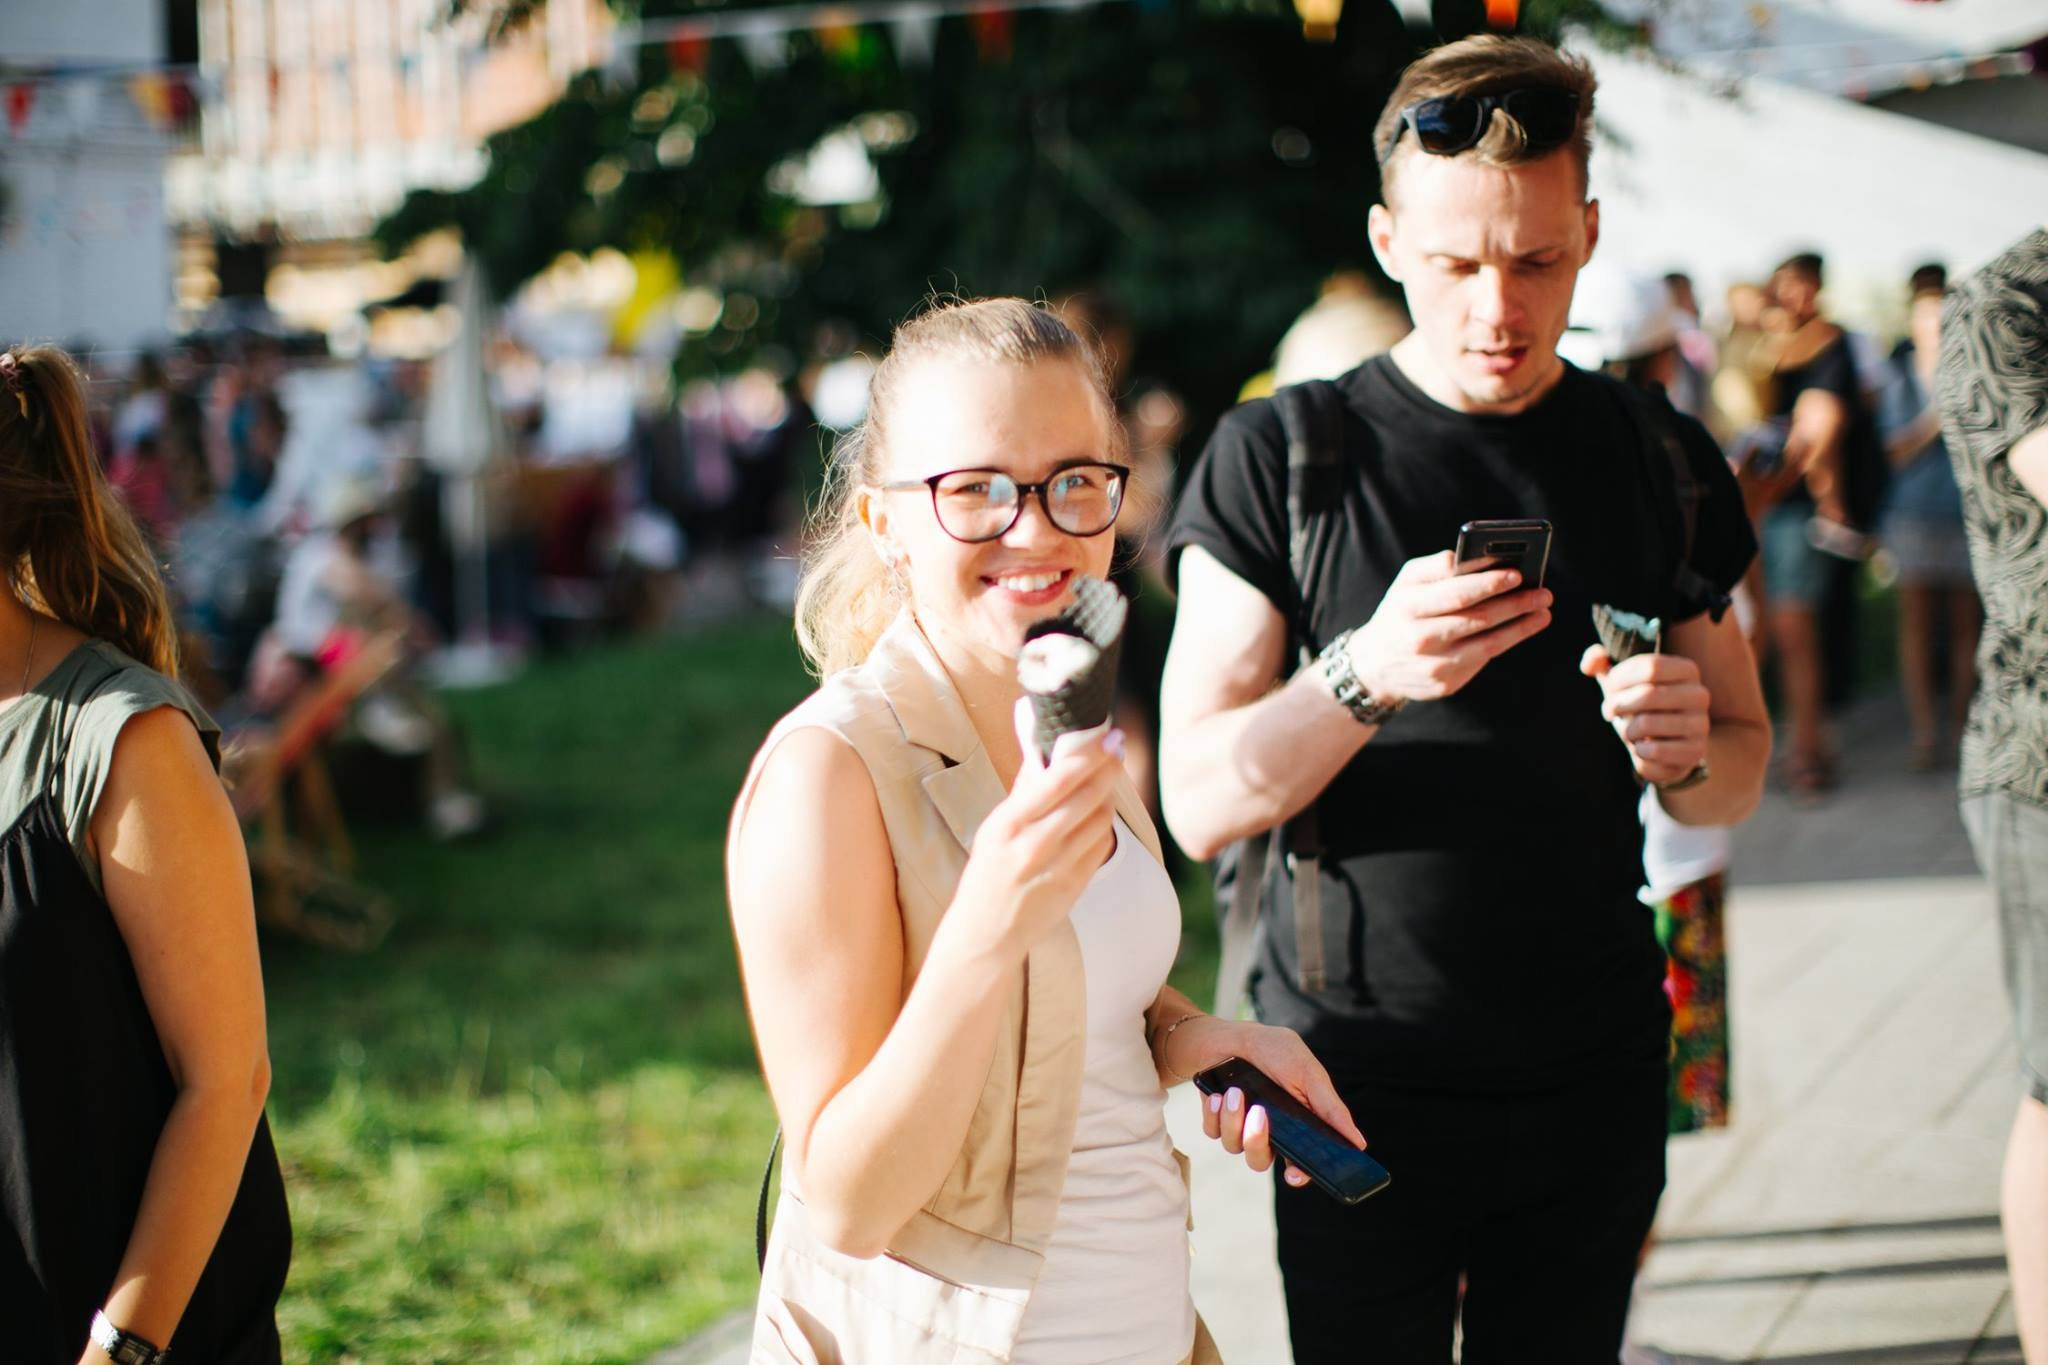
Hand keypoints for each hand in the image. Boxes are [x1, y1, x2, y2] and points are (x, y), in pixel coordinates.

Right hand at [950, 700, 1121, 962]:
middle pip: (1086, 796)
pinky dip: (1105, 826)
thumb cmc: (988, 872)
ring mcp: (1057, 868)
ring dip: (1108, 795)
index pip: (1058, 779)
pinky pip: (1102, 846)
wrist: (985, 933)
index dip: (1088, 754)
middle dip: (1108, 767)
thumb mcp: (994, 828)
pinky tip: (1100, 815)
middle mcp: (1033, 845)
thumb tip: (1041, 745)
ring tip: (1106, 781)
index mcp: (1008, 824)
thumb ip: (1023, 789)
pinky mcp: (1074, 887)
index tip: (1105, 735)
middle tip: (1118, 748)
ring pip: (1100, 820)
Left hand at [1186, 1019, 1365, 1188]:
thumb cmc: (1272, 1050)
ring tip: (1235, 1092)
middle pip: (1262, 1160)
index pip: (1300, 1162)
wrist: (1229, 1035)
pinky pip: (1214, 1132)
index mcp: (1297, 1126)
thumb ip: (1329, 1107)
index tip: (1294, 1173)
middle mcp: (1269, 1133)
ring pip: (1236, 1147)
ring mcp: (1241, 1128)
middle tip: (1259, 1114)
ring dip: (1234, 1119)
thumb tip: (1359, 1143)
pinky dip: (1215, 1113)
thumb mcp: (1305, 1071)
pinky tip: (1218, 1094)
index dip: (1299, 1173)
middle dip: (1258, 1141)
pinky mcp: (1216, 1121)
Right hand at [1345, 551, 1551, 702]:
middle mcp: (1420, 638)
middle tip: (1543, 593)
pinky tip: (1523, 629)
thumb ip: (1435, 567)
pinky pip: (1483, 660)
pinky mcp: (1445, 684)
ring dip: (1521, 626)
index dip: (1489, 584)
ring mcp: (1433, 665)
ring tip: (1542, 612)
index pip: (1455, 594)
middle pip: (1477, 619)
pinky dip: (1507, 642)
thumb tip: (1473, 560)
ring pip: (1487, 643)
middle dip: (1515, 604)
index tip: (1517, 574)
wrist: (1373, 665)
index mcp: (1408, 607)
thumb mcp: (1404, 585)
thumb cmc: (1399, 614)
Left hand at [1579, 646, 1710, 785]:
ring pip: (1647, 724)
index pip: (1650, 667)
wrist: (1667, 744)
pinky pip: (1654, 750)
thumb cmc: (1639, 706)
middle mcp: (1699, 694)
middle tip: (1608, 711)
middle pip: (1648, 694)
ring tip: (1628, 731)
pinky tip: (1643, 748)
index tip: (1610, 689)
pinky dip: (1638, 751)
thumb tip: (1589, 662)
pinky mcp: (1696, 751)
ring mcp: (1701, 724)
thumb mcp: (1620, 681)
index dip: (1620, 679)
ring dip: (1627, 730)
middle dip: (1618, 705)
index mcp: (1686, 670)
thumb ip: (1600, 662)